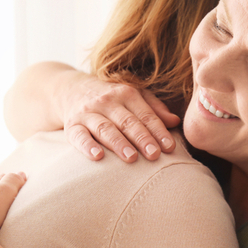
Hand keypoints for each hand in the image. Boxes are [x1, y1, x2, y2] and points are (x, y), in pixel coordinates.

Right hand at [60, 72, 181, 161]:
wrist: (72, 89)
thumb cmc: (112, 97)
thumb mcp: (134, 96)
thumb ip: (155, 109)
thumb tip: (175, 122)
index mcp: (126, 93)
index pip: (146, 115)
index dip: (158, 131)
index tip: (169, 147)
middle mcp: (107, 101)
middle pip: (127, 121)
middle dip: (142, 138)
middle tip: (154, 154)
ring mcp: (88, 113)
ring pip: (105, 128)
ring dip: (119, 143)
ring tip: (131, 157)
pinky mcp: (72, 125)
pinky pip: (79, 136)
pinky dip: (87, 146)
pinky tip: (97, 156)